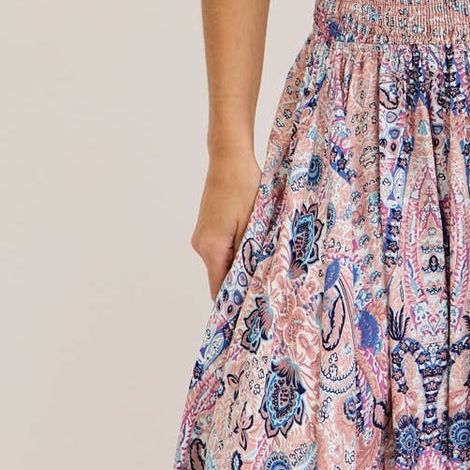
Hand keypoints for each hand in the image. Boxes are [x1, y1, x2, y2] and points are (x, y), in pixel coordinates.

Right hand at [191, 147, 262, 296]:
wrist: (229, 160)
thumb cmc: (243, 187)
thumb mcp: (253, 223)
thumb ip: (250, 253)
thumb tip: (252, 280)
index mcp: (211, 248)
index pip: (219, 288)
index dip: (235, 301)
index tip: (253, 309)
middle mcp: (201, 246)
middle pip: (221, 276)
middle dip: (242, 282)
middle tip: (268, 287)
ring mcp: (202, 237)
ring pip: (223, 262)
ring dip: (241, 264)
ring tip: (265, 264)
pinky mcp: (207, 229)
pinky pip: (222, 249)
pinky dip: (236, 252)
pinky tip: (254, 246)